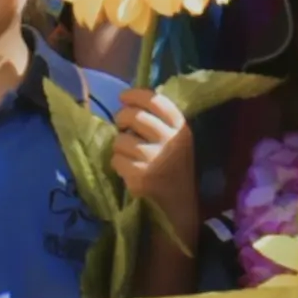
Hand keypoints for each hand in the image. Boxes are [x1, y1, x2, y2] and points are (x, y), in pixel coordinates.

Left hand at [108, 87, 196, 213]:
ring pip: (120, 139)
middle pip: (134, 116)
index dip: (135, 95)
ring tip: (129, 153)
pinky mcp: (140, 176)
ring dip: (119, 145)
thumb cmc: (173, 166)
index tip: (123, 97)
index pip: (155, 100)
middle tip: (122, 125)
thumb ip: (160, 120)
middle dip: (122, 118)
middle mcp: (170, 140)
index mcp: (180, 127)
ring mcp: (155, 159)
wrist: (179, 203)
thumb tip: (129, 101)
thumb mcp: (176, 139)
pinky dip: (118, 163)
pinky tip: (129, 169)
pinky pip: (116, 160)